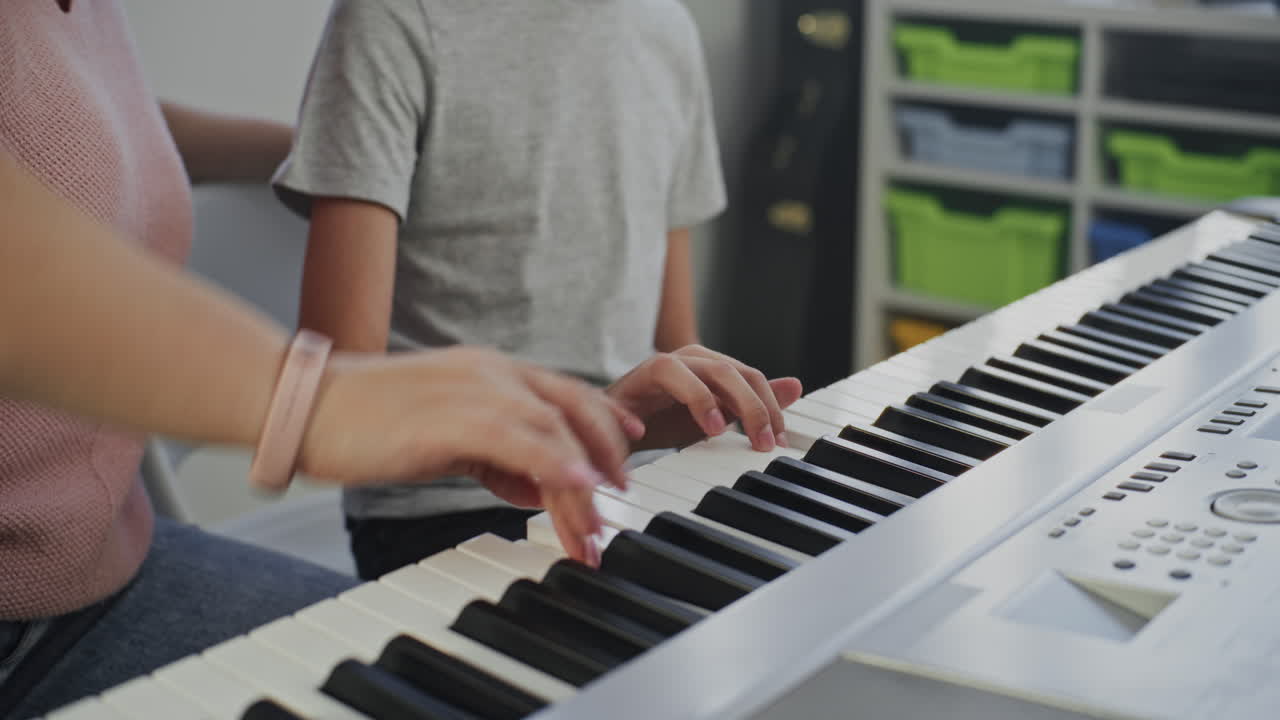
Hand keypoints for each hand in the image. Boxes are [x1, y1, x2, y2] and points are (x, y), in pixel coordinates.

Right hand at [298, 347, 640, 563]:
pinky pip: (522, 443)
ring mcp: (474, 392)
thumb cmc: (364, 420)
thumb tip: (529, 486)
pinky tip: (577, 489)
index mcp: (488, 370)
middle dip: (606, 456)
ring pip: (554, 435)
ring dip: (582, 487)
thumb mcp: (443, 435)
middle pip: (573, 410)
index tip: (628, 444)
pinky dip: (556, 466)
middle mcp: (491, 374)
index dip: (603, 416)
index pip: (563, 391)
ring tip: (594, 529)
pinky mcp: (453, 419)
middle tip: (620, 501)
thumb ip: (491, 453)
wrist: (306, 406)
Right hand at [607, 345, 802, 451]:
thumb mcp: (713, 420)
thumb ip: (750, 405)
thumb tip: (795, 387)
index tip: (778, 444)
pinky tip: (708, 427)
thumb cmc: (659, 423)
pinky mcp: (646, 371)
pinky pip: (672, 374)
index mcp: (713, 367)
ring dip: (729, 403)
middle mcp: (696, 358)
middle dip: (756, 409)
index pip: (754, 380)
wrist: (611, 431)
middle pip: (738, 373)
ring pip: (712, 370)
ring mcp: (672, 362)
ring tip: (735, 434)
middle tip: (764, 444)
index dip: (771, 410)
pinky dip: (695, 399)